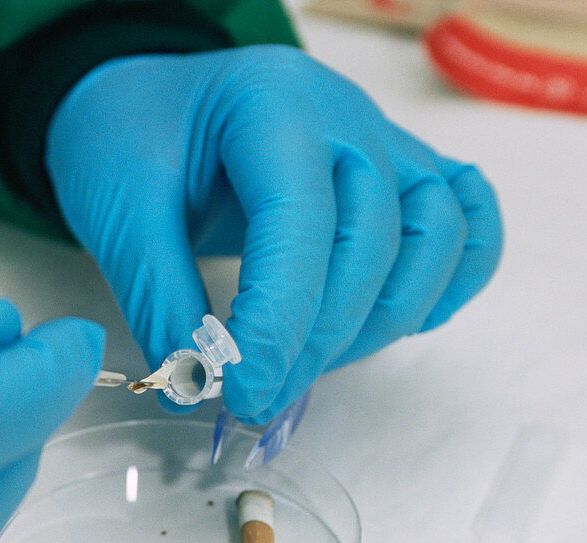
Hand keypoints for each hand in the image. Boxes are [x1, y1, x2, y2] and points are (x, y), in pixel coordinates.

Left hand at [46, 45, 500, 422]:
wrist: (146, 101)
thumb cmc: (125, 138)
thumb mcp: (120, 210)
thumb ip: (158, 299)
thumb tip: (193, 388)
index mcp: (271, 105)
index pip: (300, 226)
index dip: (278, 325)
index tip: (243, 394)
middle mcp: (345, 117)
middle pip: (372, 242)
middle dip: (317, 340)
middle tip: (256, 398)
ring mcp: (384, 142)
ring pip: (435, 239)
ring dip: (382, 320)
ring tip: (308, 362)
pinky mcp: (400, 173)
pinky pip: (466, 224)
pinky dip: (448, 280)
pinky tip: (395, 320)